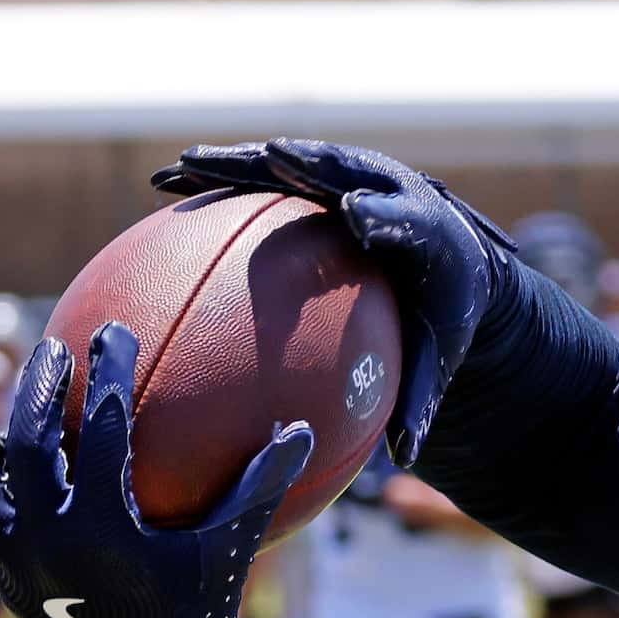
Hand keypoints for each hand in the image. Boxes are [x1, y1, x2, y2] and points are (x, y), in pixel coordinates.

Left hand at [0, 323, 309, 617]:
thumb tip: (300, 432)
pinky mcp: (3, 579)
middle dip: (39, 390)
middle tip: (52, 350)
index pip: (101, 432)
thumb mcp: (229, 552)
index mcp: (102, 527)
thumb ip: (260, 489)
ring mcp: (16, 562)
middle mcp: (48, 541)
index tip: (112, 334)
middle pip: (27, 445)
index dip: (107, 376)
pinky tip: (15, 476)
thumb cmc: (196, 616)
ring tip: (12, 421)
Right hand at [152, 140, 515, 465]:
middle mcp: (390, 192)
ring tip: (188, 163)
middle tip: (271, 157)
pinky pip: (267, 174)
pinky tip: (168, 183)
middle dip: (309, 164)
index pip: (402, 222)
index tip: (356, 212)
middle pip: (344, 171)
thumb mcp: (439, 358)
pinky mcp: (321, 174)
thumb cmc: (441, 316)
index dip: (380, 215)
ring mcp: (353, 175)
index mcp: (426, 237)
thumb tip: (402, 459)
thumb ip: (421, 400)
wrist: (450, 257)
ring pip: (296, 161)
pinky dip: (222, 173)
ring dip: (245, 160)